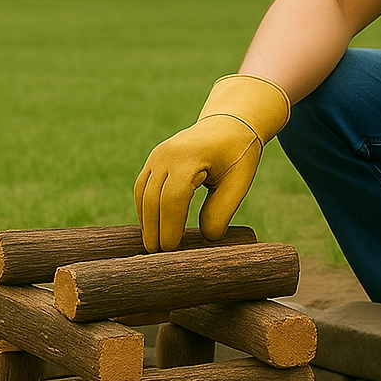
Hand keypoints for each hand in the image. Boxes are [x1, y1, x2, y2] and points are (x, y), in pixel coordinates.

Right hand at [134, 74, 289, 251]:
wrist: (229, 123)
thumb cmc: (238, 154)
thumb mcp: (238, 182)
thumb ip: (222, 210)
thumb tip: (206, 238)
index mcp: (190, 156)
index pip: (173, 198)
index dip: (170, 227)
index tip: (172, 250)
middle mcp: (167, 154)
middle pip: (152, 199)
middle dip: (154, 230)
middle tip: (158, 257)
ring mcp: (157, 156)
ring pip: (142, 194)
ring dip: (146, 222)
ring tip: (153, 247)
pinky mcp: (153, 161)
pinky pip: (141, 188)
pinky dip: (144, 210)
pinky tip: (151, 229)